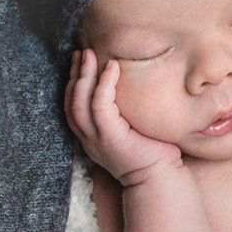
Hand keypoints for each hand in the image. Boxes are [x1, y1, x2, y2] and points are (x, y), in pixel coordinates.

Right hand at [65, 50, 182, 184]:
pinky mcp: (110, 137)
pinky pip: (100, 105)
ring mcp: (96, 138)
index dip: (73, 82)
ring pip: (80, 100)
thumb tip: (135, 87)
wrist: (159, 179)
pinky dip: (104, 84)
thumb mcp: (132, 130)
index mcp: (90, 136)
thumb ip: (124, 113)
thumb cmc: (153, 154)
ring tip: (90, 55)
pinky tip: (112, 68)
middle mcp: (88, 137)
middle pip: (71, 100)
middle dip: (74, 73)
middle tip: (81, 52)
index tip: (79, 62)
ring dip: (84, 75)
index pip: (72, 105)